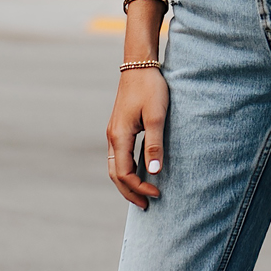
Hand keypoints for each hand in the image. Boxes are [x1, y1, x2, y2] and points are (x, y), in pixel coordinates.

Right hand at [107, 68, 169, 208]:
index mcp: (119, 136)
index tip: (157, 194)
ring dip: (127, 182)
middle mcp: (112, 137)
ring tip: (142, 193)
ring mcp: (114, 132)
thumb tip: (154, 173)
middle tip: (146, 205)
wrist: (139, 65)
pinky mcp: (119, 127)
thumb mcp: (156, 116)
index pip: (125, 174)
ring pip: (115, 166)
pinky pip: (119, 156)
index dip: (139, 187)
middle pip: (115, 174)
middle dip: (129, 191)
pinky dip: (127, 170)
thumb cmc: (150, 88)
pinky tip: (140, 172)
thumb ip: (154, 145)